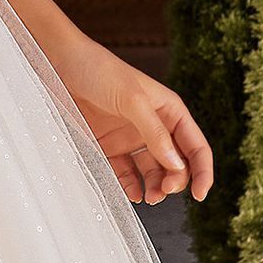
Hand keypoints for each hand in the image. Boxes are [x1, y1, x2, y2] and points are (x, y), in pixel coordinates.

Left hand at [49, 38, 213, 206]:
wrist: (60, 64)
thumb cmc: (99, 71)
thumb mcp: (132, 99)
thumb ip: (154, 132)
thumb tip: (176, 164)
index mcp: (169, 111)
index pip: (195, 146)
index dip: (202, 171)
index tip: (200, 194)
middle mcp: (154, 127)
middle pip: (176, 164)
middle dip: (175, 181)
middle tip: (162, 191)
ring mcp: (131, 138)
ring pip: (153, 172)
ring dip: (155, 188)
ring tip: (149, 198)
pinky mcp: (108, 147)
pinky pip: (126, 173)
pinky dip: (131, 187)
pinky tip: (133, 194)